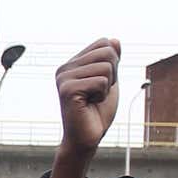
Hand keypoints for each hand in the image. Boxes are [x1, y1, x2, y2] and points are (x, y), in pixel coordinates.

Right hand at [55, 38, 121, 154]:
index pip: (104, 42)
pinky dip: (102, 94)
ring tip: (93, 99)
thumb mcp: (109, 80)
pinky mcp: (67, 90)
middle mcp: (64, 69)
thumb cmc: (97, 112)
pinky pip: (101, 81)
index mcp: (72, 64)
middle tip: (98, 92)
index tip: (101, 83)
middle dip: (113, 73)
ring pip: (106, 66)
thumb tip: (114, 40)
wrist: (86, 137)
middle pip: (107, 51)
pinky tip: (89, 104)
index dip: (113, 63)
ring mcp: (63, 79)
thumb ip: (111, 60)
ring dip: (108, 86)